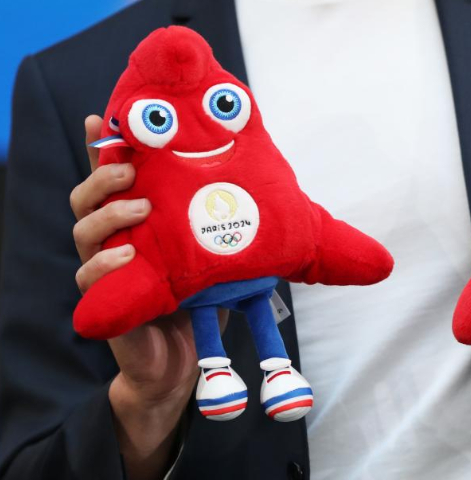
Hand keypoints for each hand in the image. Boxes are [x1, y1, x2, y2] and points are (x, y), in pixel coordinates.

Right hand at [71, 115, 223, 479]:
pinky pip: (89, 278)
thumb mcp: (221, 255)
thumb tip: (284, 195)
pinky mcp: (108, 300)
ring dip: (107, 215)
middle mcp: (117, 240)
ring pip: (83, 232)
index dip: (106, 146)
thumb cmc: (203, 300)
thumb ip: (234, 227)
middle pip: (89, 197)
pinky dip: (103, 265)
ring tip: (139, 207)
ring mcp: (108, 269)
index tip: (105, 115)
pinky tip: (127, 254)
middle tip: (131, 167)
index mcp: (141, 222)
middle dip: (103, 175)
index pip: (118, 179)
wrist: (188, 361)